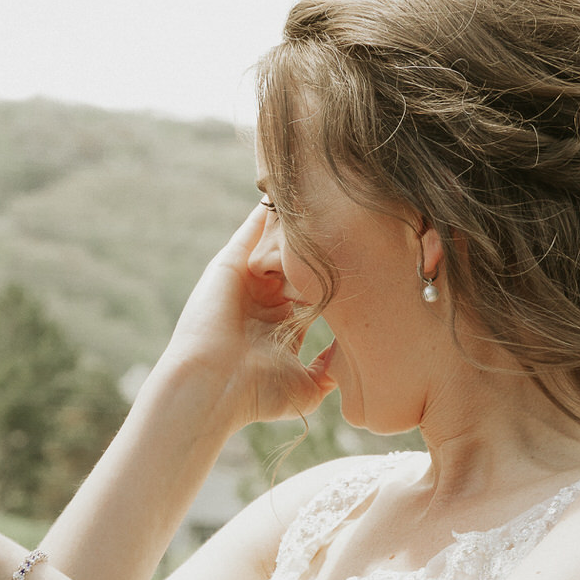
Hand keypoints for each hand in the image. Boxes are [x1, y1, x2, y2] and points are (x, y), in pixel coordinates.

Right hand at [158, 204, 334, 430]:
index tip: (368, 258)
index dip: (338, 274)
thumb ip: (332, 368)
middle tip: (354, 215)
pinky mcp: (230, 262)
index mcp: (283, 325)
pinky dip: (269, 209)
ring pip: (278, 242)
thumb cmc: (256, 393)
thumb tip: (354, 352)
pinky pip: (252, 227)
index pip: (316, 289)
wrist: (211, 386)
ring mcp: (247, 279)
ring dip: (298, 220)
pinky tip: (293, 185)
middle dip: (322, 242)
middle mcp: (265, 298)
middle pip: (298, 260)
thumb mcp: (307, 387)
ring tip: (329, 191)